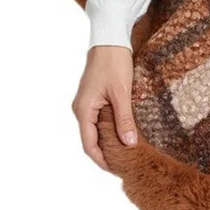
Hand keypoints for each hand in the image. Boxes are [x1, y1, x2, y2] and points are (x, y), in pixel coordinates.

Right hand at [71, 45, 138, 172]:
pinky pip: (98, 119)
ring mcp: (86, 103)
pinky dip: (108, 129)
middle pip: (91, 139)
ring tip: (125, 152)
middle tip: (124, 164)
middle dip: (105, 153)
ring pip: (95, 129)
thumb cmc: (114, 63)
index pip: (89, 145)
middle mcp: (81, 109)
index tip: (116, 170)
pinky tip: (122, 131)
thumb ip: (124, 119)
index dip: (102, 160)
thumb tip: (129, 143)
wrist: (110, 39)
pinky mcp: (93, 97)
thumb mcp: (122, 92)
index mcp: (83, 110)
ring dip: (107, 141)